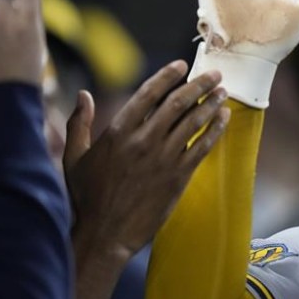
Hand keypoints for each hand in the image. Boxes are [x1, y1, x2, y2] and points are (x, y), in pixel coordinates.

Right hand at [64, 61, 228, 261]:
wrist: (105, 234)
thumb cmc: (86, 197)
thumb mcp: (73, 157)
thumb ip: (79, 123)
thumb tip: (84, 94)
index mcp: (117, 131)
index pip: (148, 93)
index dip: (167, 76)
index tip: (182, 65)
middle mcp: (143, 141)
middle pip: (177, 104)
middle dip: (199, 85)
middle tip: (215, 74)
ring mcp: (163, 159)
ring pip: (193, 123)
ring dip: (211, 104)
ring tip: (223, 92)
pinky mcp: (178, 177)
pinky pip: (202, 148)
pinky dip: (216, 130)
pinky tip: (224, 118)